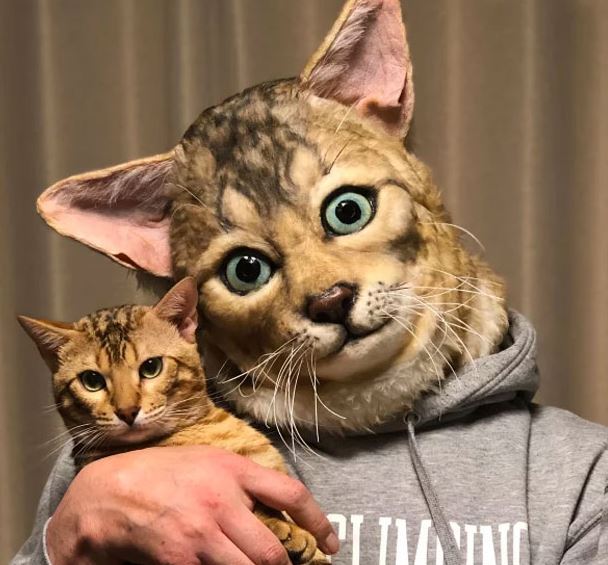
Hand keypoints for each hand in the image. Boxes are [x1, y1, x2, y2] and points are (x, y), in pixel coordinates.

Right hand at [46, 446, 338, 564]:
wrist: (110, 492)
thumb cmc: (164, 472)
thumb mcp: (209, 460)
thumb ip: (244, 480)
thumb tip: (279, 507)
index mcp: (233, 470)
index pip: (291, 494)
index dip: (318, 521)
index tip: (329, 541)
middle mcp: (221, 502)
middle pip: (272, 550)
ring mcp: (200, 535)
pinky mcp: (179, 561)